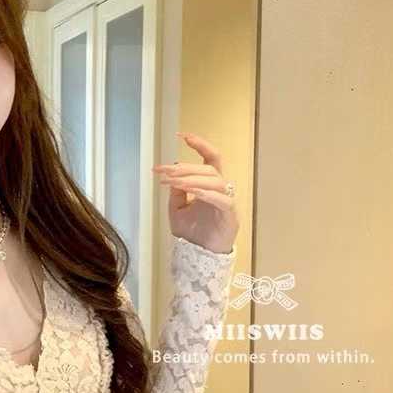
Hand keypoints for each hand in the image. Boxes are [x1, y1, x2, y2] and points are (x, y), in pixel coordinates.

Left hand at [152, 131, 238, 254]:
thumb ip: (176, 191)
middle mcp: (220, 189)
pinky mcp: (229, 215)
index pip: (210, 159)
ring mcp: (226, 201)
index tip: (182, 136)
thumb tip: (173, 171)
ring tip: (174, 181)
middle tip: (163, 171)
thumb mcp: (176, 208)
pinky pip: (222, 199)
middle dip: (184, 168)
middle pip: (208, 169)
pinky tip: (192, 192)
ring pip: (214, 180)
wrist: (200, 257)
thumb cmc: (192, 233)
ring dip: (192, 178)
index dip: (199, 145)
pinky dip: (206, 193)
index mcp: (209, 185)